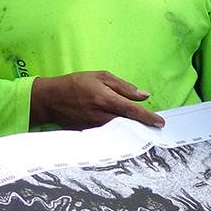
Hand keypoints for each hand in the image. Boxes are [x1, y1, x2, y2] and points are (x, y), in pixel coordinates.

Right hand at [30, 71, 164, 130]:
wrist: (50, 99)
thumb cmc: (76, 84)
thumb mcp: (100, 76)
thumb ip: (124, 86)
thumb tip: (143, 95)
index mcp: (105, 99)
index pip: (132, 110)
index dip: (148, 117)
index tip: (160, 122)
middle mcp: (101, 115)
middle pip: (128, 124)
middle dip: (142, 126)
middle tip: (154, 127)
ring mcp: (94, 127)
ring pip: (119, 131)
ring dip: (132, 130)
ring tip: (141, 129)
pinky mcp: (89, 133)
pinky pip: (108, 135)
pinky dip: (118, 133)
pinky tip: (125, 131)